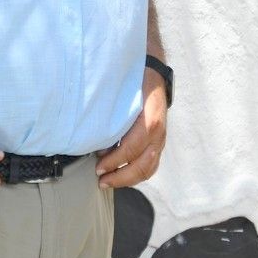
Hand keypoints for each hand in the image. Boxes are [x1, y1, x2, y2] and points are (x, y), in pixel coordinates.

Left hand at [96, 66, 167, 187]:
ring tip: (110, 181)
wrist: (153, 76)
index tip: (98, 168)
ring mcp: (161, 140)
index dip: (114, 161)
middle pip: (142, 165)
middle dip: (120, 177)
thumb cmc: (135, 86)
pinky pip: (152, 166)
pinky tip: (123, 175)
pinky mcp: (160, 143)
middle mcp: (159, 135)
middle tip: (101, 180)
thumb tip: (96, 140)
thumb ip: (113, 118)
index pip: (131, 149)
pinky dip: (137, 175)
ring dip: (128, 179)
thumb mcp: (123, 97)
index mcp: (150, 123)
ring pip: (148, 169)